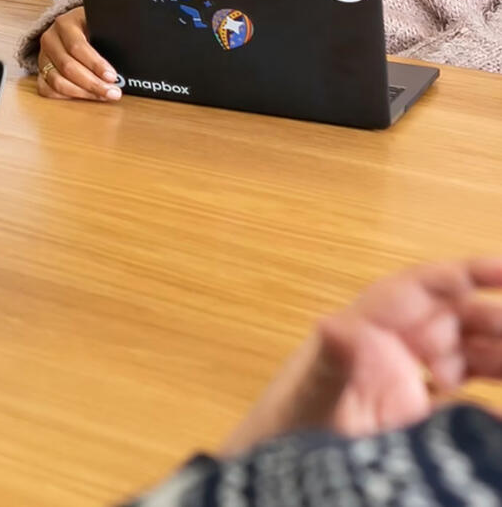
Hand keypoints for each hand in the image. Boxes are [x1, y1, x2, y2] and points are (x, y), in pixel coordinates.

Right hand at [37, 7, 120, 100]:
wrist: (73, 24)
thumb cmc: (90, 25)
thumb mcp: (99, 22)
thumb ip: (110, 35)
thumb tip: (130, 55)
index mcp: (64, 23)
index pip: (77, 47)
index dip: (96, 64)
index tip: (112, 76)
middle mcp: (50, 39)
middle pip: (68, 67)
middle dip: (93, 83)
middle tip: (113, 92)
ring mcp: (43, 56)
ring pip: (57, 81)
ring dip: (82, 93)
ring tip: (102, 96)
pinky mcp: (40, 71)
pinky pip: (46, 89)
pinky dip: (65, 96)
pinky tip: (84, 97)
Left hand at [222, 257, 501, 453]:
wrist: (280, 485)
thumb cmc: (288, 432)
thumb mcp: (311, 397)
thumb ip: (331, 365)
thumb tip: (336, 325)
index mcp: (364, 331)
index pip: (417, 290)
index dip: (460, 273)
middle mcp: (388, 351)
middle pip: (452, 320)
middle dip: (493, 321)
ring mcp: (405, 387)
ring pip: (465, 357)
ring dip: (496, 356)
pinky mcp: (416, 423)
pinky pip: (462, 401)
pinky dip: (486, 403)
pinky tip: (496, 413)